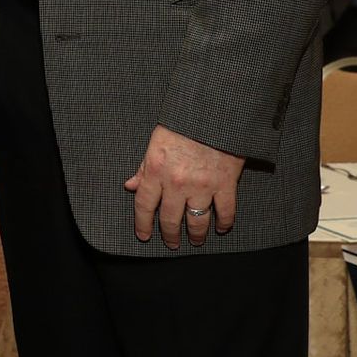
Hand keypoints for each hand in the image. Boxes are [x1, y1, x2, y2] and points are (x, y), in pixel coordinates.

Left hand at [124, 124, 244, 247]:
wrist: (213, 112)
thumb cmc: (181, 125)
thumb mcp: (154, 143)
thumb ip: (143, 168)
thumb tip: (130, 186)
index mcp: (156, 171)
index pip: (144, 205)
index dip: (143, 224)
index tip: (144, 236)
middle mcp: (177, 183)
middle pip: (170, 219)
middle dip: (170, 235)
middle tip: (172, 244)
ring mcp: (202, 186)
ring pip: (197, 221)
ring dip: (195, 234)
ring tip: (195, 241)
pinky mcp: (226, 184)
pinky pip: (226, 212)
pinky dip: (224, 223)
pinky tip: (222, 228)